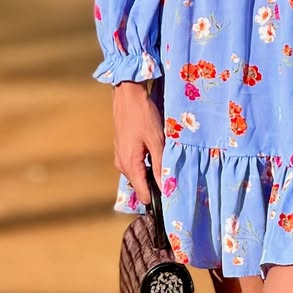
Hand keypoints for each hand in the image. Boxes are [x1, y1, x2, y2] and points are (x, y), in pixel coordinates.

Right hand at [113, 80, 164, 207]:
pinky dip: (145, 163)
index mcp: (130, 165)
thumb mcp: (157, 141)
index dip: (157, 198)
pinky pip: (134, 164)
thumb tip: (166, 188)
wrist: (127, 94)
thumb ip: (160, 166)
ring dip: (150, 172)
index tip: (171, 197)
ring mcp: (119, 157)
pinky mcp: (121, 149)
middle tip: (173, 176)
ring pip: (138, 174)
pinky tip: (155, 151)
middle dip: (155, 185)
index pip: (143, 194)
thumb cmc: (143, 115)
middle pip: (140, 186)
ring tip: (165, 161)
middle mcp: (122, 165)